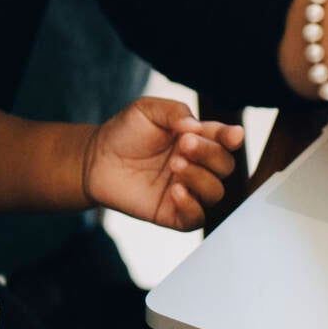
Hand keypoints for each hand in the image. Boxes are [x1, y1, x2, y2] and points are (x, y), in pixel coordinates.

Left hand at [81, 97, 243, 230]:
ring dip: (200, 177)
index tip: (231, 135)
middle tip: (184, 144)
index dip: (231, 138)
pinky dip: (192, 206)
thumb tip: (197, 128)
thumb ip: (175, 112)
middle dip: (209, 154)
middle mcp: (198, 167)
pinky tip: (175, 191)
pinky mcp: (172, 214)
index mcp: (198, 140)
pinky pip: (196, 218)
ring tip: (174, 164)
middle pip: (225, 166)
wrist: (95, 159)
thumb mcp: (148, 110)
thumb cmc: (124, 132)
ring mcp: (188, 192)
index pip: (224, 140)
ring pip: (215, 192)